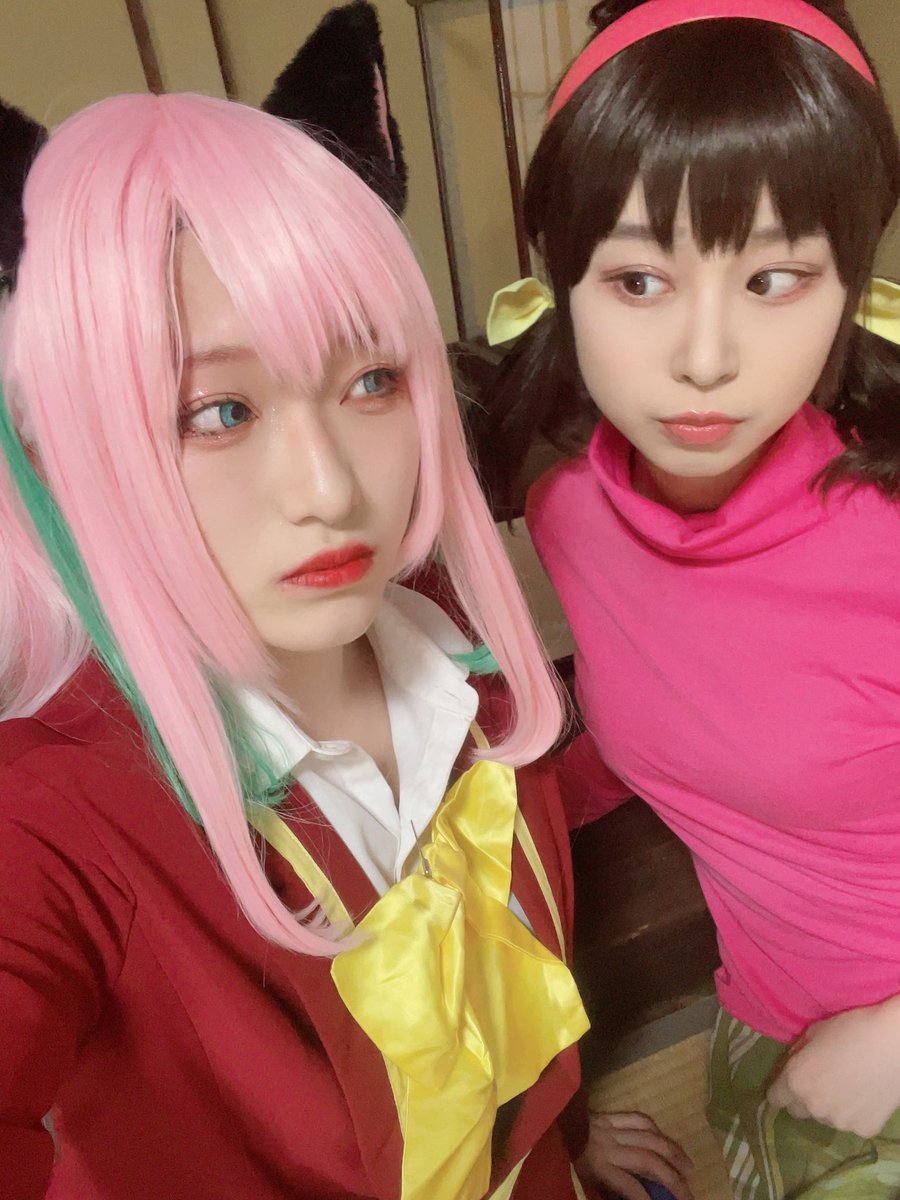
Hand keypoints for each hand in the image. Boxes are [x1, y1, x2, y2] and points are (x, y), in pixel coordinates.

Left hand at [576, 1110, 693, 1199]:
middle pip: (647, 1160)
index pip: (628, 1184)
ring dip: (673, 1153)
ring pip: (649, 1137)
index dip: (645, 1197)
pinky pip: (639, 1118)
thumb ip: (607, 1189)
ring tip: (689, 1168)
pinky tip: (668, 1141)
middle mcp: (609, 1146)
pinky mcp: (611, 1116)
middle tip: (689, 1193)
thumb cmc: (567, 1160)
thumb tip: (633, 1195)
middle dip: (672, 1178)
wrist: (551, 1127)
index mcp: (598, 1166)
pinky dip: (657, 1130)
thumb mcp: (584, 1182)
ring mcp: (612, 1128)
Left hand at [766, 997, 899, 1137]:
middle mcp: (813, 1107)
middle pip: (799, 1110)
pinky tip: (866, 1094)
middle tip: (823, 1081)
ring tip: (849, 1085)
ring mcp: (839, 1122)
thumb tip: (792, 1065)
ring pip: (826, 1117)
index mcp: (796, 1082)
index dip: (782, 1088)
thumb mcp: (813, 1033)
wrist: (893, 1044)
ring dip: (831, 1106)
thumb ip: (797, 1055)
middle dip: (805, 1098)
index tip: (792, 1081)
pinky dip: (856, 1113)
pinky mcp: (864, 1130)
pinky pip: (852, 1123)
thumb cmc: (851, 1029)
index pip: (775, 1098)